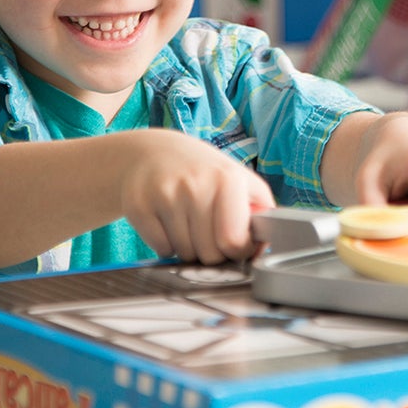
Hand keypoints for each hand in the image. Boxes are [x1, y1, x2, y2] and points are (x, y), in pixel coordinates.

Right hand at [121, 129, 275, 263]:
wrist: (150, 152)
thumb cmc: (201, 171)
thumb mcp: (237, 177)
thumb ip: (261, 209)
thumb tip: (268, 244)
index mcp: (226, 178)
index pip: (233, 242)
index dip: (237, 250)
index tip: (233, 242)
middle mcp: (196, 185)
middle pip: (209, 254)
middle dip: (211, 251)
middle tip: (206, 230)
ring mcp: (165, 195)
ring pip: (184, 254)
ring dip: (188, 247)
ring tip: (186, 221)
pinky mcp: (139, 206)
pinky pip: (161, 249)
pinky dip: (165, 244)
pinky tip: (166, 221)